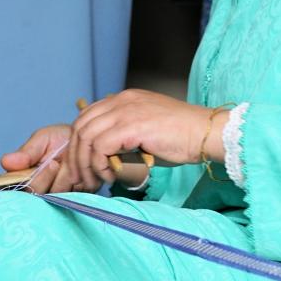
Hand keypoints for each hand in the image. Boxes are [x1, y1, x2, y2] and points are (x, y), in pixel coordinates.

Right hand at [0, 124, 72, 193]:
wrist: (90, 140)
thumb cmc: (63, 138)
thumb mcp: (43, 139)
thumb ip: (27, 152)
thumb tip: (5, 162)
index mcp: (24, 174)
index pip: (14, 186)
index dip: (24, 179)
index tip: (37, 166)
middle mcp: (37, 188)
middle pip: (32, 194)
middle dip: (43, 178)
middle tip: (54, 163)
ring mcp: (54, 196)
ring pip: (50, 198)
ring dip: (61, 180)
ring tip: (67, 165)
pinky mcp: (72, 200)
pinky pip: (68, 199)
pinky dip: (74, 185)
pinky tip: (77, 174)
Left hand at [63, 90, 227, 192]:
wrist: (205, 133)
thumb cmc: (181, 137)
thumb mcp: (145, 132)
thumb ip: (123, 138)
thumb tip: (104, 160)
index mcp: (123, 99)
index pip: (85, 117)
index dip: (78, 144)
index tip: (82, 167)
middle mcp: (120, 101)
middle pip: (79, 126)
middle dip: (76, 156)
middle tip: (82, 179)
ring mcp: (125, 111)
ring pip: (86, 136)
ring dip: (86, 164)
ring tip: (96, 181)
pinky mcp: (131, 126)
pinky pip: (100, 146)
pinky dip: (99, 164)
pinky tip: (110, 176)